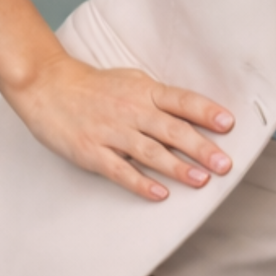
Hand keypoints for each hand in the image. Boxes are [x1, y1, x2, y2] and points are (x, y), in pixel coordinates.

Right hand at [6, 54, 236, 201]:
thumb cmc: (95, 87)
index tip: (228, 123)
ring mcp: (110, 132)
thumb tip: (194, 113)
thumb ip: (160, 98)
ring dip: (177, 167)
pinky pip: (119, 170)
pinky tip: (159, 194)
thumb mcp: (132, 81)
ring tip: (200, 180)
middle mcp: (131, 110)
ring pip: (150, 152)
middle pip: (171, 130)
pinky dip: (140, 183)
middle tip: (224, 164)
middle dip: (200, 147)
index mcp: (144, 91)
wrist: (48, 86)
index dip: (206, 112)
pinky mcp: (91, 152)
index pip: (181, 101)